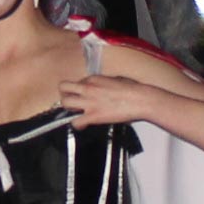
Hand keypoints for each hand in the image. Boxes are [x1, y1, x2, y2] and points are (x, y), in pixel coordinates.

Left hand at [58, 73, 177, 129]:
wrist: (140, 99)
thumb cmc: (132, 89)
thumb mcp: (115, 79)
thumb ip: (104, 83)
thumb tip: (102, 88)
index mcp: (94, 78)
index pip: (77, 82)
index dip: (79, 89)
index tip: (83, 95)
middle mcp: (88, 88)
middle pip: (63, 87)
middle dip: (65, 94)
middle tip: (70, 102)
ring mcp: (89, 102)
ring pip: (64, 102)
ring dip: (67, 109)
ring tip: (74, 113)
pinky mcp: (93, 116)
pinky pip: (75, 121)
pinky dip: (76, 125)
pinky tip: (82, 125)